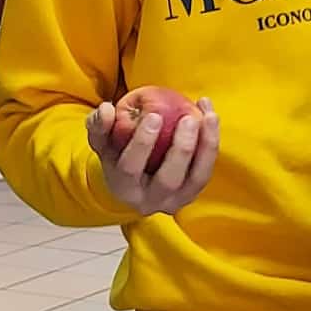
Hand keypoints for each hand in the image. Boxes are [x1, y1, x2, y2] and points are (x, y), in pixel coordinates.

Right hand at [86, 95, 218, 215]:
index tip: (153, 115)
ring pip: (197, 178)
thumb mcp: (102, 142)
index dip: (142, 143)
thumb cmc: (117, 156)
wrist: (134, 183)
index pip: (131, 169)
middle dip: (181, 148)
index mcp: (125, 189)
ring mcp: (176, 200)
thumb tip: (107, 109)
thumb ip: (99, 125)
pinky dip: (211, 144)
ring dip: (206, 146)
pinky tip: (210, 117)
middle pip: (169, 179)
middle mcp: (151, 201)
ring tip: (208, 116)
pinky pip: (206, 170)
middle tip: (188, 118)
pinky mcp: (193, 193)